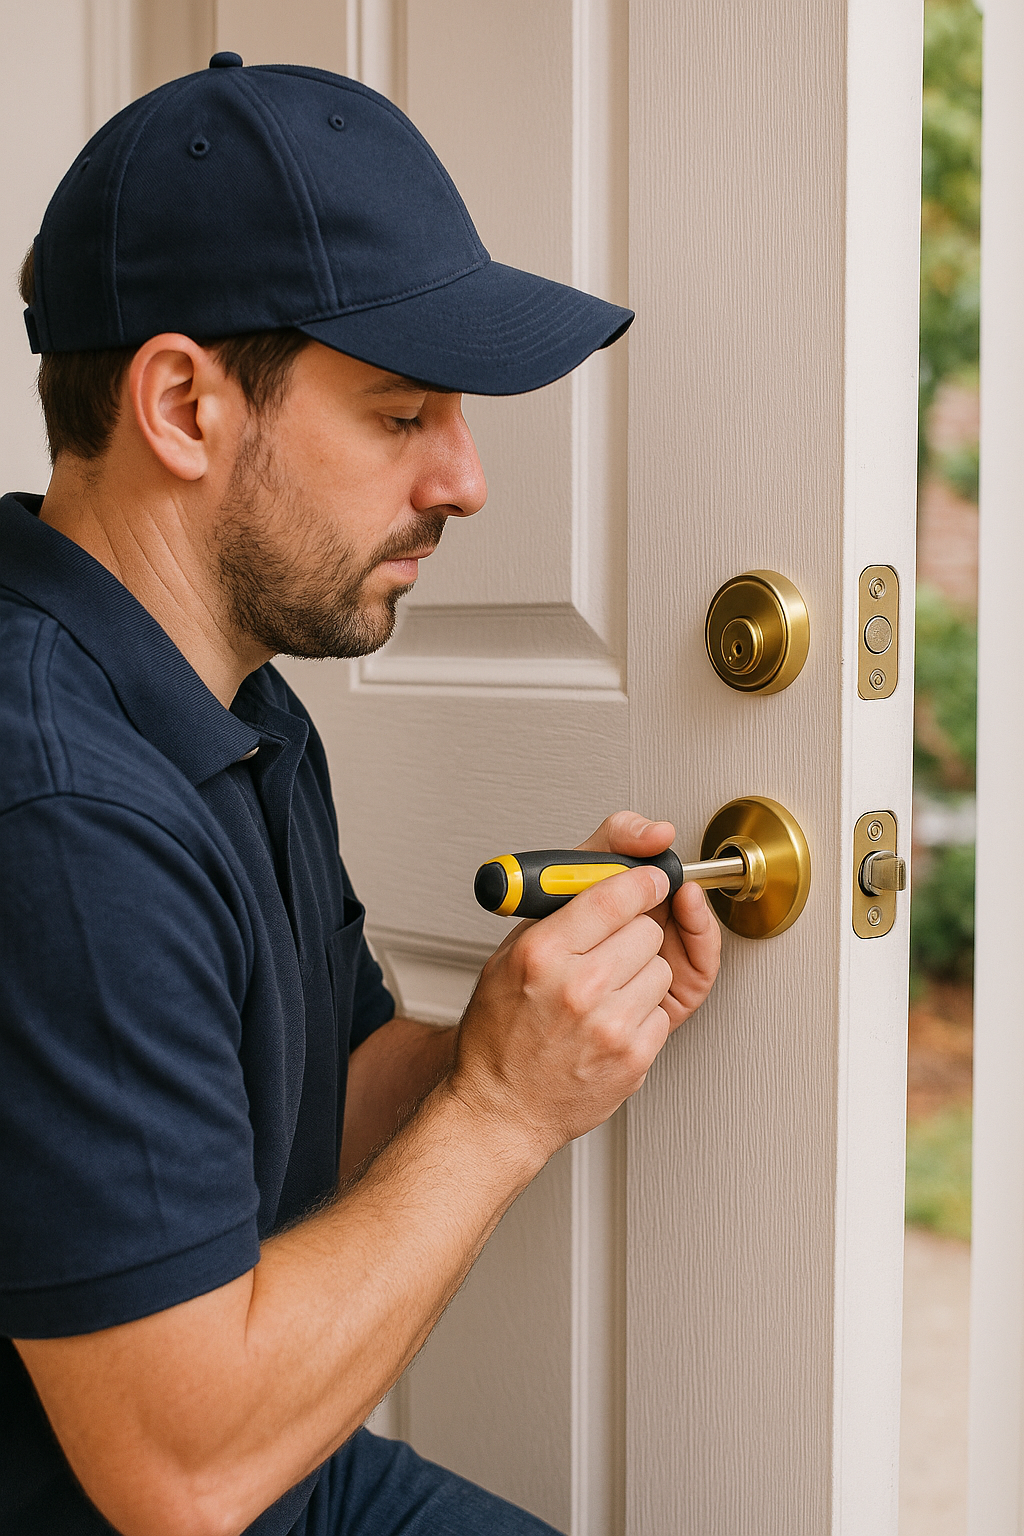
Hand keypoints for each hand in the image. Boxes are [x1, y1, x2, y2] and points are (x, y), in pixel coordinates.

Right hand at [452, 858, 675, 1156]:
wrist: (501, 1108)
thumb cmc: (500, 1033)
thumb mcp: (511, 953)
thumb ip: (560, 904)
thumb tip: (617, 865)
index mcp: (542, 951)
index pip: (615, 893)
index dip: (642, 881)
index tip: (651, 878)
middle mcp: (577, 986)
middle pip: (647, 930)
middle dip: (635, 934)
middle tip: (609, 951)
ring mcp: (609, 1024)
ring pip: (662, 968)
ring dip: (642, 975)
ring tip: (604, 994)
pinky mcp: (633, 1056)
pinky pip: (664, 1010)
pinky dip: (644, 1014)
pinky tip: (610, 1023)